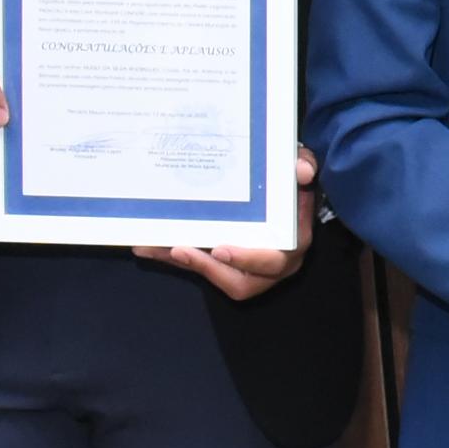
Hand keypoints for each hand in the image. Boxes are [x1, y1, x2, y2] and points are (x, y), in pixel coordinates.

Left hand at [142, 147, 317, 298]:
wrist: (281, 188)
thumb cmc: (290, 181)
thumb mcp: (300, 168)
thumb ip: (304, 165)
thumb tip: (302, 172)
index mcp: (292, 245)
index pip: (274, 261)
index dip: (248, 260)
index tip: (220, 250)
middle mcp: (271, 265)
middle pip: (240, 282)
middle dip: (207, 269)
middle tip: (179, 250)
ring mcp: (245, 267)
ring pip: (215, 277)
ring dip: (185, 265)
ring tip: (155, 247)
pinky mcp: (223, 264)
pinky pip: (199, 266)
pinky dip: (172, 258)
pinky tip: (145, 246)